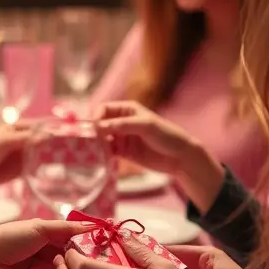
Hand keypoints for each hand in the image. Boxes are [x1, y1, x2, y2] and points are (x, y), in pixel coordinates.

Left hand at [0, 218, 91, 268]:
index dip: (77, 243)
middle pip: (63, 258)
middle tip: (63, 259)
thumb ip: (65, 228)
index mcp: (40, 234)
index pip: (66, 239)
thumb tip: (91, 225)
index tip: (90, 248)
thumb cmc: (10, 239)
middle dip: (64, 259)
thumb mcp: (39, 228)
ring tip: (37, 267)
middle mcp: (38, 251)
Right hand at [95, 100, 223, 212]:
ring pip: (102, 139)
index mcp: (128, 109)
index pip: (104, 109)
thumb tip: (99, 126)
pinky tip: (99, 159)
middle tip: (87, 142)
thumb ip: (123, 125)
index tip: (94, 128)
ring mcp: (122, 138)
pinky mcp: (123, 153)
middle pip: (100, 124)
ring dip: (96, 144)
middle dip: (93, 131)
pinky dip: (102, 154)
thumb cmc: (167, 135)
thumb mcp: (146, 126)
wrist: (180, 158)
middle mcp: (122, 122)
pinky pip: (108, 152)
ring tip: (91, 152)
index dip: (96, 117)